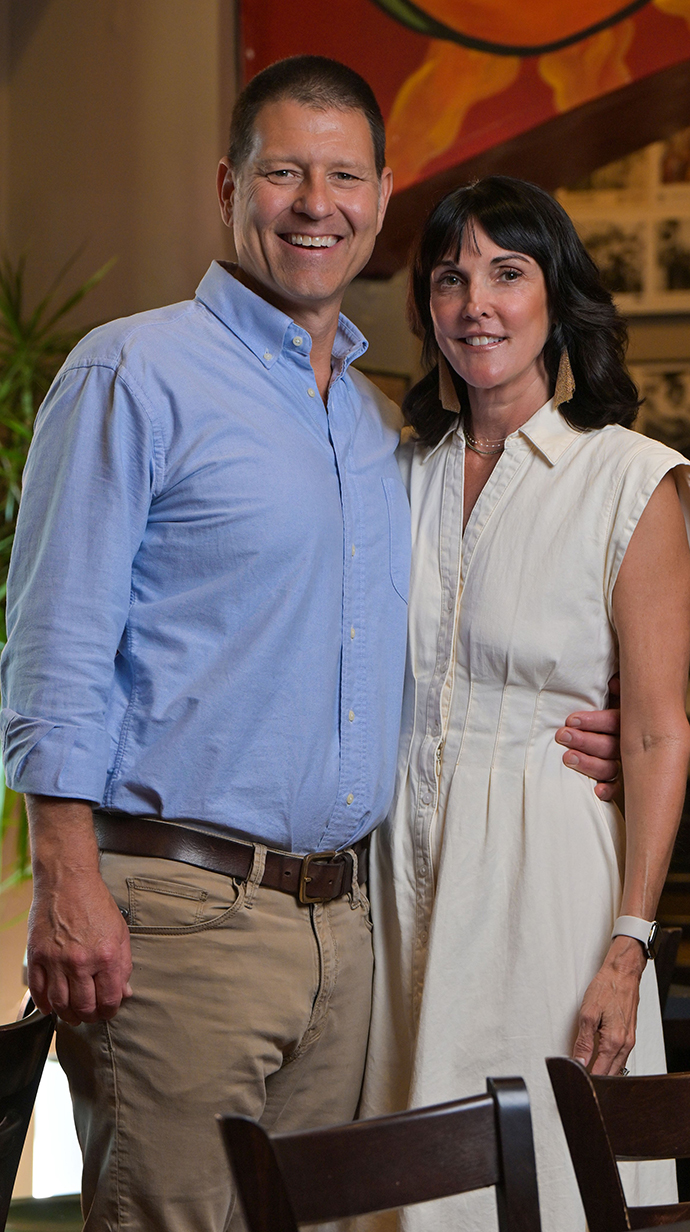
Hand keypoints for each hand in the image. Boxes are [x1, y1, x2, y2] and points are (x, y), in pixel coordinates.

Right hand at [28, 870, 132, 1024]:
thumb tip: (125, 992)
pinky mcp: (37, 957)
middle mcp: (81, 962)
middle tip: (91, 1015)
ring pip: (60, 1004)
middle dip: (90, 1016)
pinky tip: (53, 1006)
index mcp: (106, 956)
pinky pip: (38, 991)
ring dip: (68, 1015)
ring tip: (73, 1014)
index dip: (110, 1011)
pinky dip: (45, 1004)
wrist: (68, 881)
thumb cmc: (96, 904)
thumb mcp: (120, 932)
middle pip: (84, 1007)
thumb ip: (124, 966)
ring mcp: (56, 961)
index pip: (109, 1000)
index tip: (108, 1011)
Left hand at [556, 675, 620, 801]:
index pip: (615, 722)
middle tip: (563, 735)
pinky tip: (597, 791)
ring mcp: (626, 763)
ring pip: (610, 767)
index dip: (594, 721)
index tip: (571, 720)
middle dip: (585, 741)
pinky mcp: (621, 780)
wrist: (632, 727)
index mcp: (629, 720)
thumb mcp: (617, 695)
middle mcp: (629, 743)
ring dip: (588, 763)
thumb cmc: (613, 705)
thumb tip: (613, 683)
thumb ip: (618, 688)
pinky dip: (609, 790)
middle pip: (611, 746)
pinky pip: (618, 788)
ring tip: (567, 757)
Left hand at [572, 935, 645, 1074]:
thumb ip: (583, 1042)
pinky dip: (611, 1061)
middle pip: (611, 1073)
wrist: (623, 973)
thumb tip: (579, 1061)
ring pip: (618, 1067)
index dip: (587, 1078)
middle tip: (580, 1077)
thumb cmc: (607, 988)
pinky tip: (601, 1058)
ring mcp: (630, 1040)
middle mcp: (625, 1044)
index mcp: (614, 1041)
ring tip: (588, 1069)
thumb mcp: (588, 1014)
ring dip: (604, 1071)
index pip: (600, 1072)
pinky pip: (621, 1056)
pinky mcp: (630, 1035)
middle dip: (596, 1078)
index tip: (577, 1079)